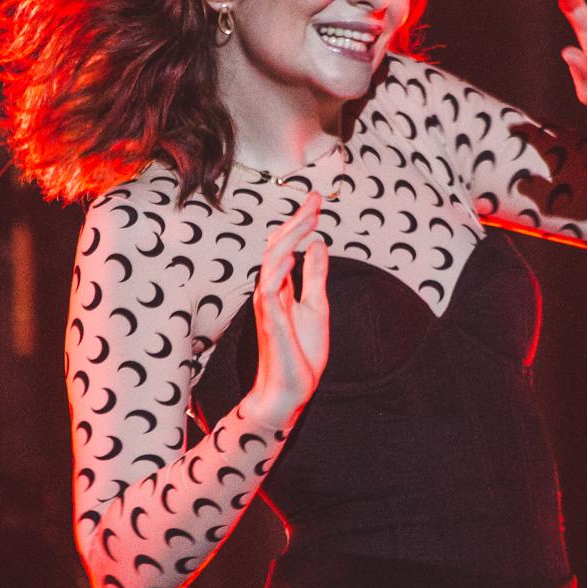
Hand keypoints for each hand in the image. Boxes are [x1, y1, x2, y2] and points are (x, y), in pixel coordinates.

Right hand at [236, 192, 329, 429]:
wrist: (291, 389)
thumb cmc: (301, 352)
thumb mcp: (317, 306)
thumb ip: (315, 276)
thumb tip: (319, 244)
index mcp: (281, 286)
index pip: (286, 246)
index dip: (300, 222)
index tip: (316, 201)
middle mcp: (269, 290)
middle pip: (278, 246)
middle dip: (296, 221)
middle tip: (316, 199)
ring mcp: (267, 304)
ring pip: (272, 261)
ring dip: (290, 237)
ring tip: (309, 218)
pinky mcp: (269, 321)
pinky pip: (268, 290)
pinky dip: (278, 270)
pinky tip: (292, 254)